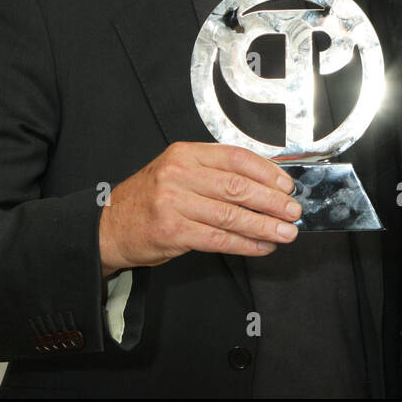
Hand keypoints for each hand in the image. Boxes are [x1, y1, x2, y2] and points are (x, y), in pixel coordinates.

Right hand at [99, 142, 301, 275]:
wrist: (109, 227)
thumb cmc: (150, 199)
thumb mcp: (178, 172)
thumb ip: (215, 173)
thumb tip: (265, 182)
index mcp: (185, 154)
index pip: (236, 157)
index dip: (267, 172)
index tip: (287, 184)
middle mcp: (178, 174)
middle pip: (237, 186)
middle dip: (272, 201)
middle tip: (293, 211)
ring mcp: (173, 203)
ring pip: (231, 215)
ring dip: (264, 226)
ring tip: (285, 232)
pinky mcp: (172, 232)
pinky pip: (218, 239)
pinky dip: (245, 244)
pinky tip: (262, 247)